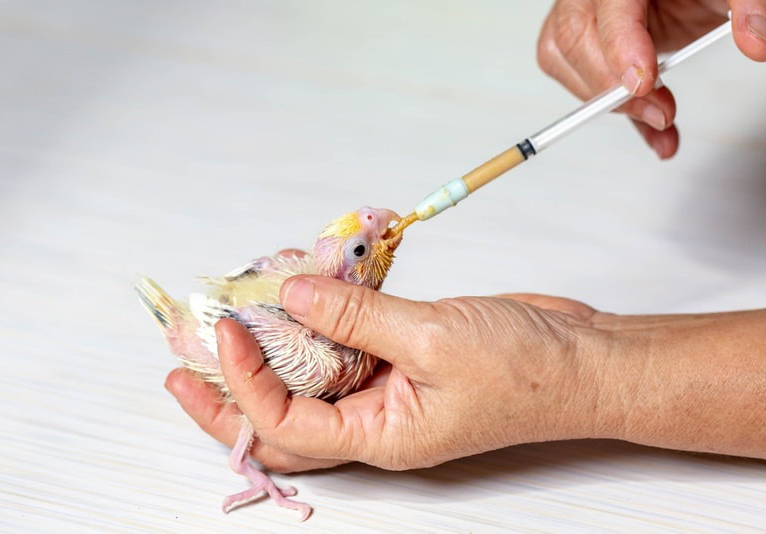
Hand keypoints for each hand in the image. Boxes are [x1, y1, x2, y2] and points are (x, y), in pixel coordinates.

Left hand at [193, 276, 604, 470]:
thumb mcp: (435, 338)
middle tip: (187, 362)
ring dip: (274, 349)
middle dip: (231, 394)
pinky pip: (348, 342)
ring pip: (313, 377)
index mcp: (383, 437)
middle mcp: (377, 419)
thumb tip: (294, 300)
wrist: (583, 360)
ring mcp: (389, 387)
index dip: (247, 383)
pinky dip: (321, 319)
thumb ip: (359, 319)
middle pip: (284, 419)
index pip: (288, 426)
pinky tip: (301, 293)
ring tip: (235, 318)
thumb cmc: (528, 371)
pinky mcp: (403, 354)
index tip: (228, 331)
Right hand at [537, 0, 765, 158]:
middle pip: (571, 36)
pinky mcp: (586, 42)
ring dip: (606, 101)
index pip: (608, 5)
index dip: (619, 46)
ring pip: (562, 59)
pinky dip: (620, 115)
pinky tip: (653, 131)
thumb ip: (747, 4)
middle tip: (658, 111)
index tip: (643, 84)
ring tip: (659, 117)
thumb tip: (756, 41)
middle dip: (609, 84)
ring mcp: (583, 14)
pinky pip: (579, 82)